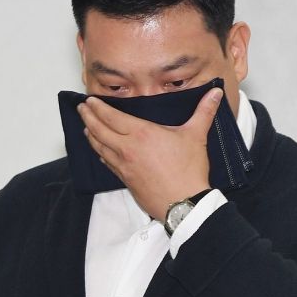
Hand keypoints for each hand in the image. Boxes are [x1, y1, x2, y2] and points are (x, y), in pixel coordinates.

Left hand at [76, 87, 222, 222]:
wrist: (183, 204)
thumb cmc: (188, 172)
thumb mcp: (196, 136)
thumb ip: (204, 111)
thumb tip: (215, 92)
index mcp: (141, 134)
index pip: (111, 116)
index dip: (97, 107)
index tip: (89, 100)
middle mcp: (127, 149)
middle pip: (99, 130)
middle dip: (87, 117)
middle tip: (81, 109)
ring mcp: (124, 166)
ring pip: (99, 147)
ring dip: (90, 135)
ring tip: (86, 127)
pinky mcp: (126, 180)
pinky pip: (108, 163)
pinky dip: (100, 153)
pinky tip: (99, 150)